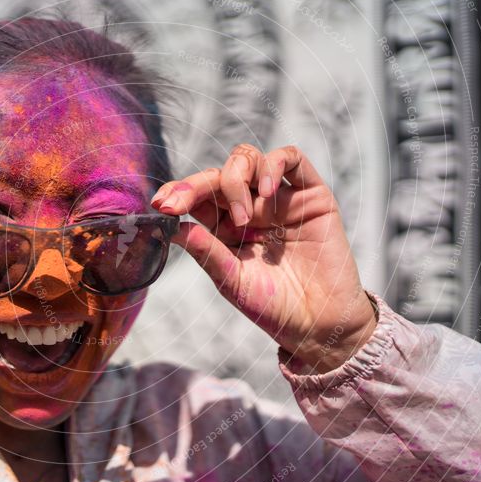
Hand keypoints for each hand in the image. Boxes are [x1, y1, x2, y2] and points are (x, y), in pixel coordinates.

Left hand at [152, 144, 377, 372]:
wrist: (319, 323)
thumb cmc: (273, 306)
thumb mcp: (230, 279)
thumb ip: (205, 250)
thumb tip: (171, 227)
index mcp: (225, 226)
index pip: (198, 197)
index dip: (178, 192)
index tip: (161, 204)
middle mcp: (250, 207)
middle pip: (219, 174)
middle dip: (196, 185)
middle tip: (182, 205)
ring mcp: (280, 198)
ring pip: (249, 159)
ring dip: (236, 180)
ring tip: (244, 218)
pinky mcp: (311, 194)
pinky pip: (291, 158)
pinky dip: (273, 165)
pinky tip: (267, 191)